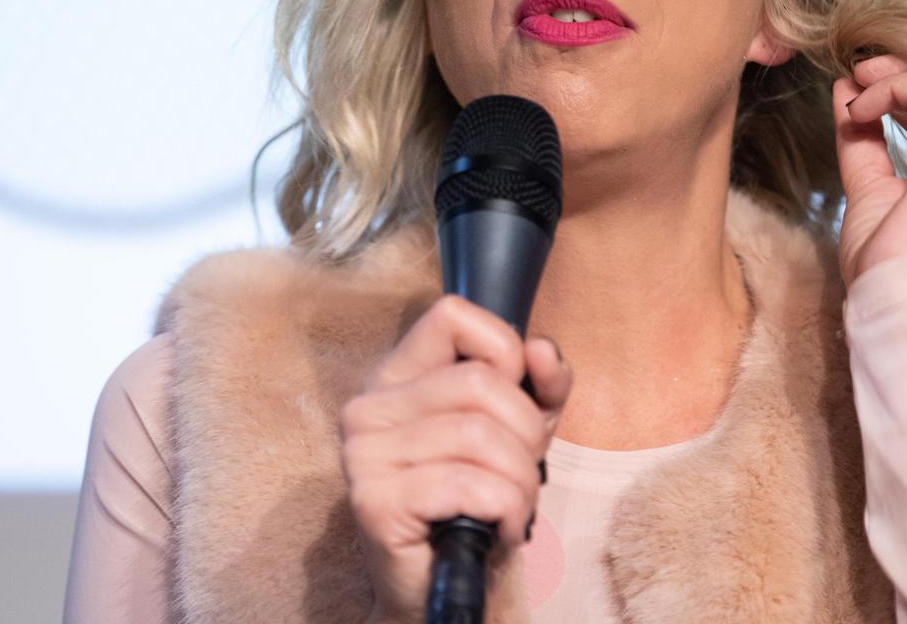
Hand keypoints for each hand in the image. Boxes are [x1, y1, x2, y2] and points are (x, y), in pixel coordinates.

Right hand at [340, 294, 573, 623]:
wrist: (439, 590)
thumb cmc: (474, 504)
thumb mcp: (520, 433)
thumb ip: (539, 385)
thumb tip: (542, 351)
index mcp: (397, 377)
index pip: (451, 315)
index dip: (503, 349)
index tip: (514, 396)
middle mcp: (369, 407)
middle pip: (479, 382)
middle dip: (525, 433)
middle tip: (522, 472)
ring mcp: (364, 454)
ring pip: (479, 436)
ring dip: (520, 479)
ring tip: (512, 506)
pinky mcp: (375, 501)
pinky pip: (469, 484)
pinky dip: (507, 508)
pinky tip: (501, 528)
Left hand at [832, 54, 906, 288]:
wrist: (895, 299)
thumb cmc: (885, 263)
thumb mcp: (870, 187)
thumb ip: (864, 139)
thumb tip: (847, 88)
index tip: (861, 90)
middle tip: (862, 74)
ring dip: (900, 74)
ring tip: (857, 87)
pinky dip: (896, 88)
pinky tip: (861, 110)